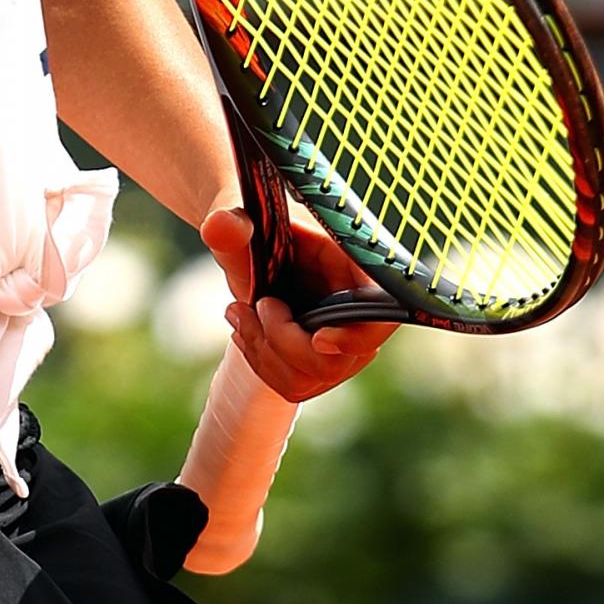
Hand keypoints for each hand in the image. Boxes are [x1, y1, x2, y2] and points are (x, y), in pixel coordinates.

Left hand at [200, 204, 397, 401]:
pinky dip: (262, 364)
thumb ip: (232, 223)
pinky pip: (296, 386)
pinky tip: (246, 332)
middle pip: (338, 360)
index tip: (317, 339)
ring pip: (313, 378)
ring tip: (240, 315)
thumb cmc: (250, 226)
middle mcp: (358, 308)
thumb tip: (220, 227)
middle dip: (283, 341)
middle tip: (256, 307)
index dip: (358, 335)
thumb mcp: (238, 217)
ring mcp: (343, 340)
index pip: (383, 312)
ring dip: (265, 353)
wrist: (246, 245)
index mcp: (353, 265)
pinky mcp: (322, 361)